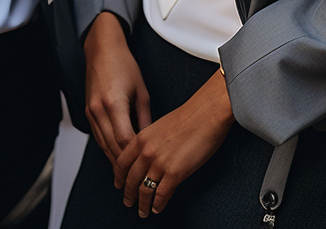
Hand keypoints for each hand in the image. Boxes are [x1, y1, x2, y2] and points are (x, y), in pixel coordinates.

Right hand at [83, 12, 151, 167]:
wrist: (102, 49)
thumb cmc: (123, 64)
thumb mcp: (142, 91)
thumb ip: (146, 118)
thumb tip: (150, 140)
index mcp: (114, 103)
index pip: (125, 140)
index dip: (135, 156)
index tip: (147, 164)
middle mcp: (99, 110)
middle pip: (112, 147)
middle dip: (125, 165)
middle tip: (138, 180)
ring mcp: (91, 112)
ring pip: (103, 145)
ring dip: (115, 160)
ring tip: (128, 176)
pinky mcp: (88, 112)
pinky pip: (98, 137)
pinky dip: (108, 148)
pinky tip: (117, 157)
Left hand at [116, 71, 234, 216]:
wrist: (206, 114)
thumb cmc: (188, 117)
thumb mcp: (160, 126)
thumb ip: (150, 141)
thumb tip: (149, 156)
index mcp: (142, 137)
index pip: (122, 162)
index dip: (119, 176)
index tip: (119, 183)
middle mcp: (147, 151)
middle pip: (131, 178)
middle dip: (128, 193)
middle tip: (128, 201)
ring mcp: (160, 163)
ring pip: (144, 190)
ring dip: (142, 204)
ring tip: (142, 211)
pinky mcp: (175, 173)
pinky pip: (161, 195)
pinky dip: (158, 205)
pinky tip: (157, 208)